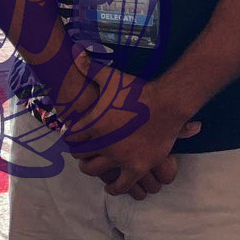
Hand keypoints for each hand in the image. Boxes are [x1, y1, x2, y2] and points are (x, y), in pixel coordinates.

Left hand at [62, 70, 197, 196]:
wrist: (167, 103)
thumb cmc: (138, 90)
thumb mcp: (112, 77)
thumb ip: (90, 68)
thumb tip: (74, 52)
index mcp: (93, 123)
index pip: (71, 137)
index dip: (71, 137)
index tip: (75, 137)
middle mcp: (103, 143)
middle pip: (80, 156)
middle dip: (80, 154)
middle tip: (84, 153)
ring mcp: (120, 157)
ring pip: (96, 171)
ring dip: (93, 170)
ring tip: (93, 168)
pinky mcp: (137, 168)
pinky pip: (120, 185)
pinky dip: (114, 188)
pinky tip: (111, 187)